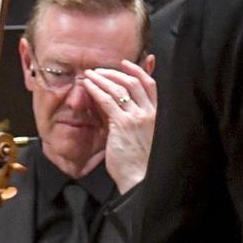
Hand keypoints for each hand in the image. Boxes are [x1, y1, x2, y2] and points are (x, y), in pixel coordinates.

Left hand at [78, 60, 156, 193]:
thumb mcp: (139, 136)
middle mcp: (148, 113)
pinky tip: (88, 86)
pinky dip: (96, 90)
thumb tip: (113, 106)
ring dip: (102, 78)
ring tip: (90, 75)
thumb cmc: (137, 162)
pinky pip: (107, 100)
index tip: (126, 64)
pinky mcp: (122, 124)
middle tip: (100, 70)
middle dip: (115, 72)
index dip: (138, 70)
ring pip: (119, 88)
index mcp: (155, 115)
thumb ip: (131, 119)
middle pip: (133, 82)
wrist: (140, 179)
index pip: (150, 85)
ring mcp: (136, 117)